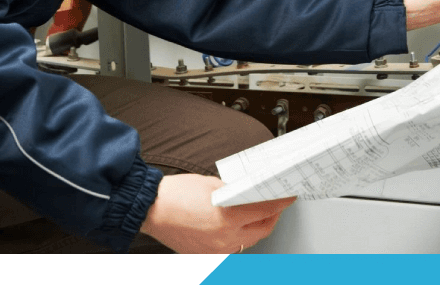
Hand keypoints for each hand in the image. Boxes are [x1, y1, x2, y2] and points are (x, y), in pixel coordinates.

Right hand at [139, 173, 295, 253]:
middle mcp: (224, 239)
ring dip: (257, 226)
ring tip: (259, 211)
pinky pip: (232, 246)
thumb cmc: (177, 194)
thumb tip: (251, 191)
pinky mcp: (206, 255)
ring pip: (248, 240)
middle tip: (276, 203)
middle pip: (262, 230)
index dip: (280, 202)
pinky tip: (239, 223)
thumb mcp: (213, 184)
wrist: (152, 209)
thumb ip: (236, 190)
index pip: (265, 211)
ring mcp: (216, 251)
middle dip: (273, 216)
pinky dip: (239, 234)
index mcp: (228, 219)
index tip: (288, 196)